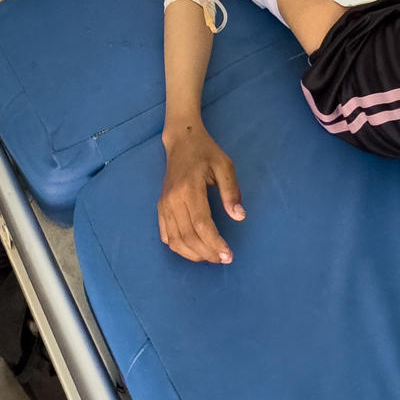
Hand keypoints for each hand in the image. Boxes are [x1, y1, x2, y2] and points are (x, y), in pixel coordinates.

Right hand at [159, 125, 243, 264]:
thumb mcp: (225, 166)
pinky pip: (165, 234)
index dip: (214, 243)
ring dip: (192, 254)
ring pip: (174, 240)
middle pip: (188, 236)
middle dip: (206, 253)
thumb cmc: (206, 152)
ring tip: (210, 257)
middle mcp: (173, 199)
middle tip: (223, 259)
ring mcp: (164, 204)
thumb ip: (231, 191)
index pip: (201, 224)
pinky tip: (192, 250)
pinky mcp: (160, 207)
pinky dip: (178, 247)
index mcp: (190, 188)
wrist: (181, 140)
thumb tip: (239, 217)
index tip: (228, 255)